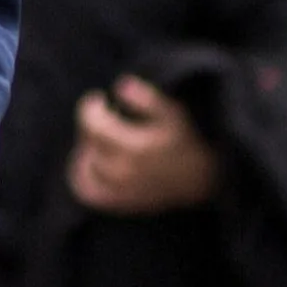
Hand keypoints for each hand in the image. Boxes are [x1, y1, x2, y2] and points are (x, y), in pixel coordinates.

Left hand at [70, 76, 217, 214]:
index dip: (90, 107)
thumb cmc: (187, 140)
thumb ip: (148, 98)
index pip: (91, 123)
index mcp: (135, 148)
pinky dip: (82, 177)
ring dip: (88, 149)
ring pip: (85, 167)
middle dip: (92, 125)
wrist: (204, 179)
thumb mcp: (174, 114)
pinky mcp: (121, 202)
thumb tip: (121, 84)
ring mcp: (120, 190)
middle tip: (105, 118)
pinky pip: (88, 192)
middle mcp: (124, 172)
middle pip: (88, 142)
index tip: (98, 99)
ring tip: (102, 139)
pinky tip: (91, 162)